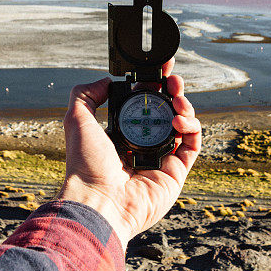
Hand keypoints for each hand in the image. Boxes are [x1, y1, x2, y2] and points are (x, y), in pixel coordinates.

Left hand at [56, 58, 201, 247]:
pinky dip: (191, 126)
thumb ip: (86, 94)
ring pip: (184, 124)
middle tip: (172, 78)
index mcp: (121, 133)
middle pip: (166, 110)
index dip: (154, 85)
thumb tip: (107, 80)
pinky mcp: (177, 171)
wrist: (99, 201)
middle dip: (172, 91)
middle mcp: (143, 144)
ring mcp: (162, 158)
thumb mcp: (77, 120)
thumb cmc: (85, 165)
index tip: (159, 69)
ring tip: (176, 96)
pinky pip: (193, 143)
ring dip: (184, 104)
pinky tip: (178, 118)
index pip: (143, 104)